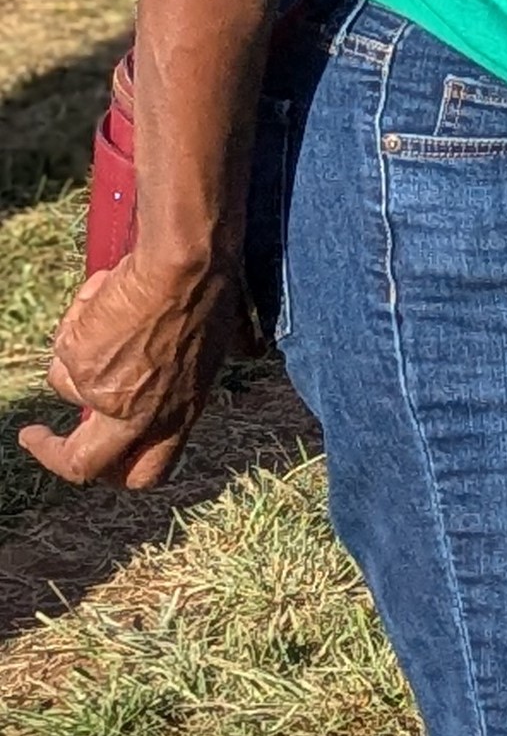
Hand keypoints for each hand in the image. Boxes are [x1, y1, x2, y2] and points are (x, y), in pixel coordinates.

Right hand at [19, 255, 241, 489]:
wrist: (186, 263)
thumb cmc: (211, 291)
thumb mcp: (222, 341)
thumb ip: (212, 364)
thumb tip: (242, 355)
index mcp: (180, 414)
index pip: (147, 471)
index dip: (115, 472)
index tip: (95, 455)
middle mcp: (139, 415)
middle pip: (81, 464)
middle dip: (52, 455)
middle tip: (36, 435)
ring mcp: (104, 392)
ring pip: (66, 386)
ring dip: (78, 352)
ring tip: (114, 308)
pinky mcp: (78, 362)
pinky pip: (64, 346)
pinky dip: (79, 319)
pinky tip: (110, 294)